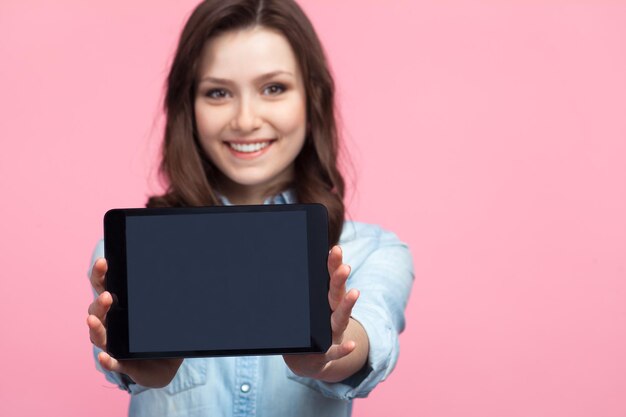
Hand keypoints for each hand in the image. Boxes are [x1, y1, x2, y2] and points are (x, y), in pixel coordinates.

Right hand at [87, 257, 182, 387]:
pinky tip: (105, 357)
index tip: (103, 262)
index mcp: (119, 307)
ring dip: (96, 327)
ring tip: (93, 320)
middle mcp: (112, 324)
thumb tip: (180, 271)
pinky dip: (108, 361)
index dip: (100, 274)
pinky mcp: (123, 364)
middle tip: (108, 296)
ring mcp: (114, 344)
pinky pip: (113, 363)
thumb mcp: (163, 310)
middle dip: (100, 302)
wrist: (164, 364)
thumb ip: (167, 293)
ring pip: (99, 336)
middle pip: (98, 310)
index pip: (105, 287)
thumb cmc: (158, 333)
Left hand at [283, 245, 364, 380]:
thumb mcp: (303, 308)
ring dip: (348, 305)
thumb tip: (272, 263)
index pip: (329, 279)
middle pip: (336, 293)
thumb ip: (294, 290)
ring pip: (340, 317)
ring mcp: (333, 333)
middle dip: (340, 279)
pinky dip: (344, 349)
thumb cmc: (307, 328)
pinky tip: (350, 346)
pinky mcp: (329, 353)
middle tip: (344, 266)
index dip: (332, 265)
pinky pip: (337, 351)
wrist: (310, 359)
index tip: (334, 249)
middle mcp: (332, 314)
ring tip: (354, 292)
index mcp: (325, 301)